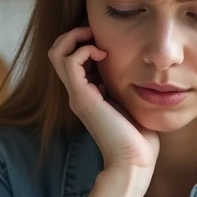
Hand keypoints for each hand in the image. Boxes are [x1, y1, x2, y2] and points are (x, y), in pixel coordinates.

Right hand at [48, 26, 158, 170]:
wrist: (134, 161)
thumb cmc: (138, 137)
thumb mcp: (130, 102)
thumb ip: (125, 86)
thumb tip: (135, 69)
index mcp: (87, 94)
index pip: (71, 58)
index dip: (83, 42)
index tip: (105, 42)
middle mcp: (77, 93)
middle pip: (57, 52)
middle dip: (74, 35)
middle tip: (96, 35)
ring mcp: (77, 95)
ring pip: (57, 53)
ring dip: (76, 38)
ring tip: (97, 43)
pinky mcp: (82, 98)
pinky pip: (70, 62)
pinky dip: (84, 50)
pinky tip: (103, 56)